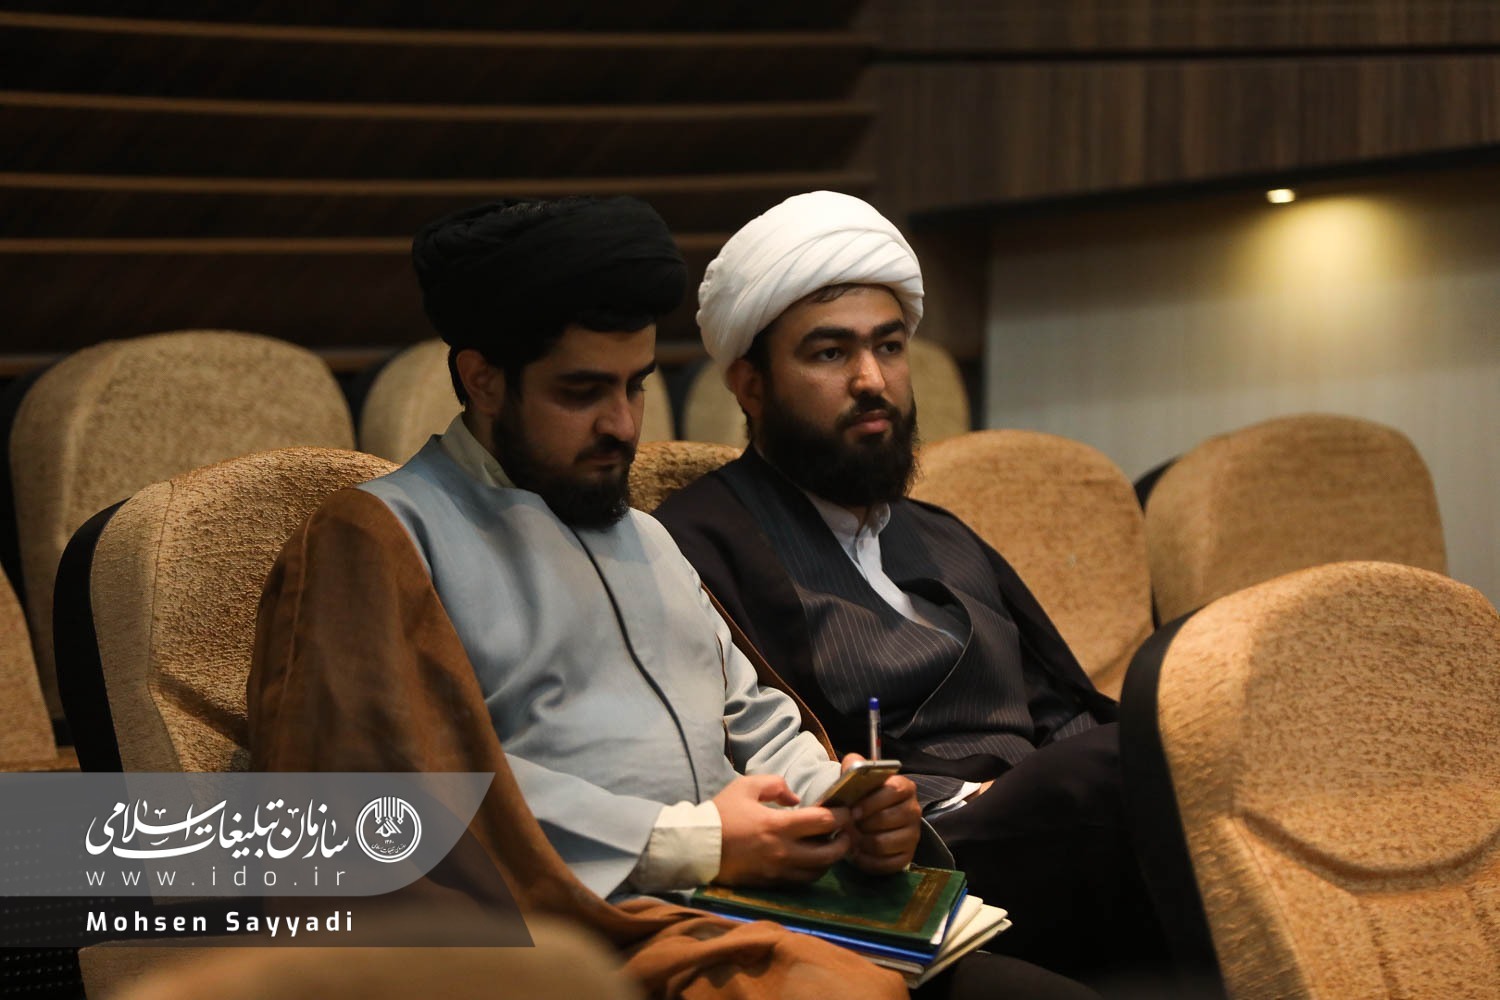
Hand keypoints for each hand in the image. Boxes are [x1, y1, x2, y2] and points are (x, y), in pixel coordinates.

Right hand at [712, 774, 851, 885]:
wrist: (697, 847)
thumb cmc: (722, 814)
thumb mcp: (746, 786)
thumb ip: (775, 785)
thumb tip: (796, 798)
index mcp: (779, 826)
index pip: (824, 822)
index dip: (841, 815)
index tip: (846, 809)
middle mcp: (783, 852)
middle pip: (829, 853)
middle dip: (844, 841)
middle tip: (846, 831)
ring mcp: (778, 872)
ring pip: (818, 872)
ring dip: (830, 859)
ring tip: (830, 845)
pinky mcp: (771, 884)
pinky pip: (801, 881)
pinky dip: (812, 870)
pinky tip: (810, 859)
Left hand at [839, 753, 920, 874]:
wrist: (866, 819)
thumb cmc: (862, 796)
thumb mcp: (858, 777)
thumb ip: (854, 765)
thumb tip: (852, 764)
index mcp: (904, 787)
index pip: (894, 791)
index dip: (871, 802)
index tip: (853, 810)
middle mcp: (914, 811)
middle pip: (888, 819)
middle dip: (863, 824)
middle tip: (849, 825)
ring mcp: (913, 835)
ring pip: (884, 843)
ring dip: (862, 842)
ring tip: (851, 838)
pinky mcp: (907, 857)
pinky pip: (885, 864)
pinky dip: (867, 860)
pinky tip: (858, 852)